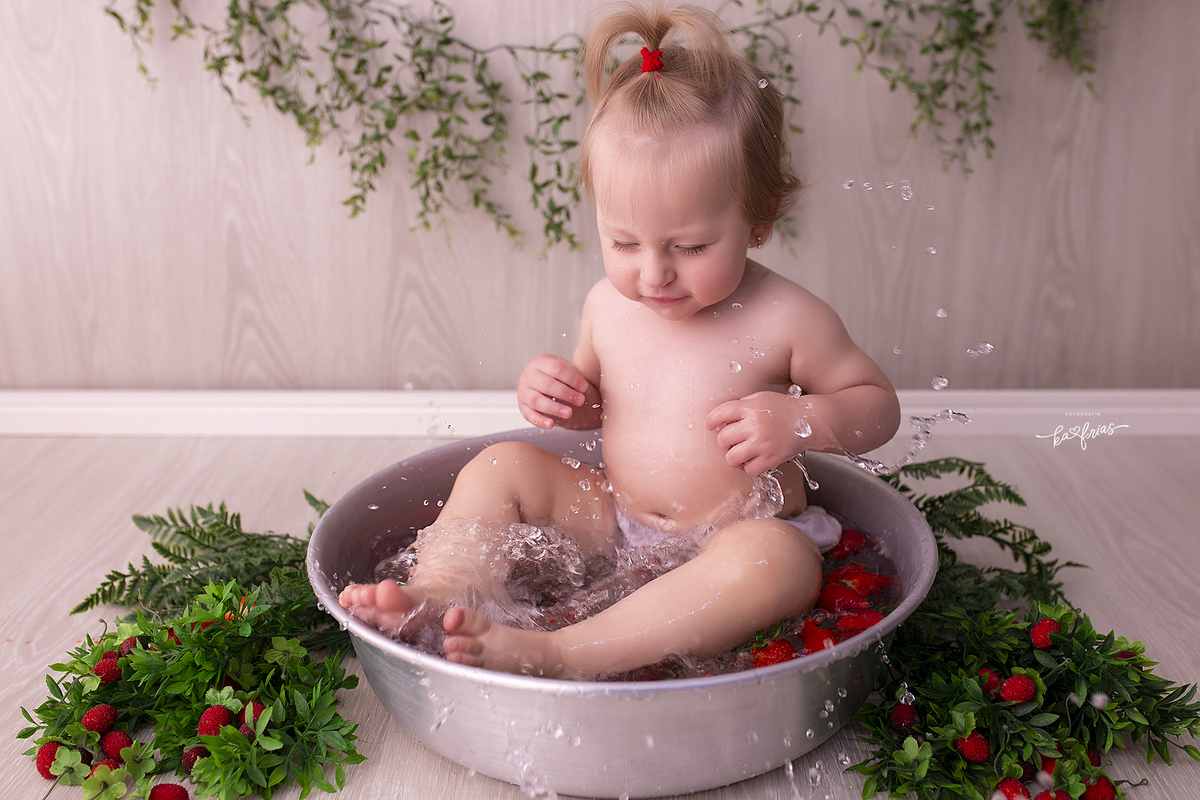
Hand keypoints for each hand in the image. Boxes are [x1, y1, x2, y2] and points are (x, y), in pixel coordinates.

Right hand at [518, 354, 593, 428]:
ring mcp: (523, 392)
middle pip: (547, 385)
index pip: (557, 369)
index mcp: (540, 363)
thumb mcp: (562, 368)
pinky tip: (551, 424)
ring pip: (537, 400)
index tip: (584, 388)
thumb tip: (581, 390)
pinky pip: (529, 415)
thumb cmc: (553, 374)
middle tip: (580, 401)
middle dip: (566, 394)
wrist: (537, 377)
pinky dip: (540, 421)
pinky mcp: (522, 406)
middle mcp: (529, 376)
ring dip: (554, 408)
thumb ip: (571, 377)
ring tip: (569, 413)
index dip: (572, 379)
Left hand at [706, 391, 824, 475]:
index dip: (711, 421)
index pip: (720, 414)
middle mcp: (755, 425)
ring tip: (741, 452)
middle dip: (724, 440)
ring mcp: (763, 443)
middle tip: (733, 440)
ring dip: (733, 456)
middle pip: (723, 438)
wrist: (810, 420)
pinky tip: (752, 460)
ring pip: (731, 458)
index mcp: (751, 407)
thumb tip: (719, 420)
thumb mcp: (760, 398)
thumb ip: (741, 406)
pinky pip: (749, 470)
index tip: (710, 426)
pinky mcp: (772, 458)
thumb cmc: (782, 409)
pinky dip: (748, 467)